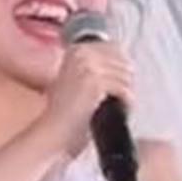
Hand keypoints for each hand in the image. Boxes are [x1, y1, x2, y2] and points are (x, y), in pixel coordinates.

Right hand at [44, 39, 134, 154]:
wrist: (54, 132)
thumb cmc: (63, 114)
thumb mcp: (74, 80)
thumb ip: (94, 68)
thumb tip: (124, 66)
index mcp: (76, 49)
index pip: (114, 48)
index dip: (122, 67)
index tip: (122, 82)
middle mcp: (82, 53)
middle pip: (122, 61)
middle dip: (126, 80)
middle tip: (123, 97)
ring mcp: (88, 67)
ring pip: (125, 75)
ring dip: (127, 93)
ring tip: (122, 105)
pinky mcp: (96, 83)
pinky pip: (123, 89)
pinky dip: (127, 102)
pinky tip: (123, 110)